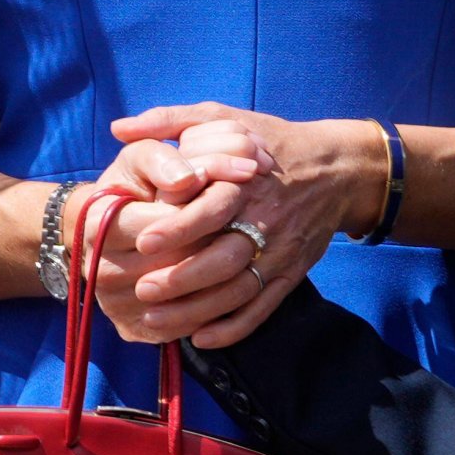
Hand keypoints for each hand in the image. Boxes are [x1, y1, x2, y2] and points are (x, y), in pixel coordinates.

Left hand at [111, 101, 386, 346]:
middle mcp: (266, 219)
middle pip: (223, 259)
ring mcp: (281, 251)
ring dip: (196, 311)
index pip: (211, 210)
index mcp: (246, 180)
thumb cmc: (268, 140)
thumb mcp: (223, 117)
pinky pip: (262, 309)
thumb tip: (119, 129)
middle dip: (181, 280)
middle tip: (141, 289)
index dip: (176, 228)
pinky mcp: (291, 274)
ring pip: (237, 292)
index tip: (142, 241)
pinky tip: (201, 338)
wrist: (335, 168)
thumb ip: (169, 120)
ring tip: (155, 320)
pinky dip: (232, 328)